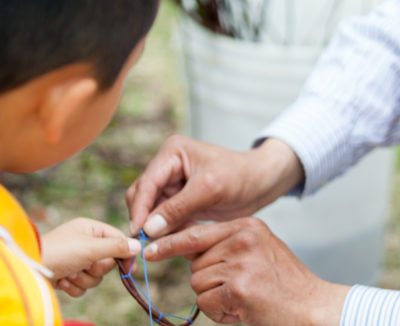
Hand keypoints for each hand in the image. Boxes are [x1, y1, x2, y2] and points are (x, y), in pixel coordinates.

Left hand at [41, 217, 140, 296]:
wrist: (30, 269)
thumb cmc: (60, 252)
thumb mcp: (91, 248)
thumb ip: (115, 247)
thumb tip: (138, 246)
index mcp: (91, 229)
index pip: (117, 239)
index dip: (124, 254)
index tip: (130, 269)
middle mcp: (85, 243)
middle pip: (107, 261)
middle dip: (96, 268)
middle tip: (86, 266)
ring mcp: (77, 260)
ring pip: (96, 276)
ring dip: (84, 279)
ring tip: (70, 274)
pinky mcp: (69, 274)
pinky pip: (83, 285)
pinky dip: (74, 286)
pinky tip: (62, 281)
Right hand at [126, 135, 303, 237]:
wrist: (261, 183)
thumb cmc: (240, 176)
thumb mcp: (209, 189)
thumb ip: (178, 208)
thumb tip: (149, 228)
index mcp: (172, 152)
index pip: (147, 182)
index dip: (140, 209)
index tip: (138, 233)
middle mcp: (167, 165)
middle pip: (142, 196)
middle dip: (144, 220)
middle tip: (145, 246)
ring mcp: (172, 183)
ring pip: (151, 210)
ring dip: (156, 228)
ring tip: (162, 246)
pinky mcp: (179, 200)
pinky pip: (165, 219)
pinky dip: (168, 231)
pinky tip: (177, 242)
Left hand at [146, 217, 349, 325]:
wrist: (312, 307)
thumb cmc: (285, 284)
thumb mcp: (260, 249)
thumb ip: (228, 244)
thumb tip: (186, 248)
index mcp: (247, 225)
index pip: (197, 232)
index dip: (170, 243)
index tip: (149, 250)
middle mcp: (242, 238)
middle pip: (195, 262)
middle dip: (209, 281)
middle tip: (239, 288)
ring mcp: (240, 262)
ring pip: (198, 282)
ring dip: (215, 298)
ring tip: (244, 298)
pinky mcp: (238, 287)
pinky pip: (206, 302)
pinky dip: (220, 312)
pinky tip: (244, 309)